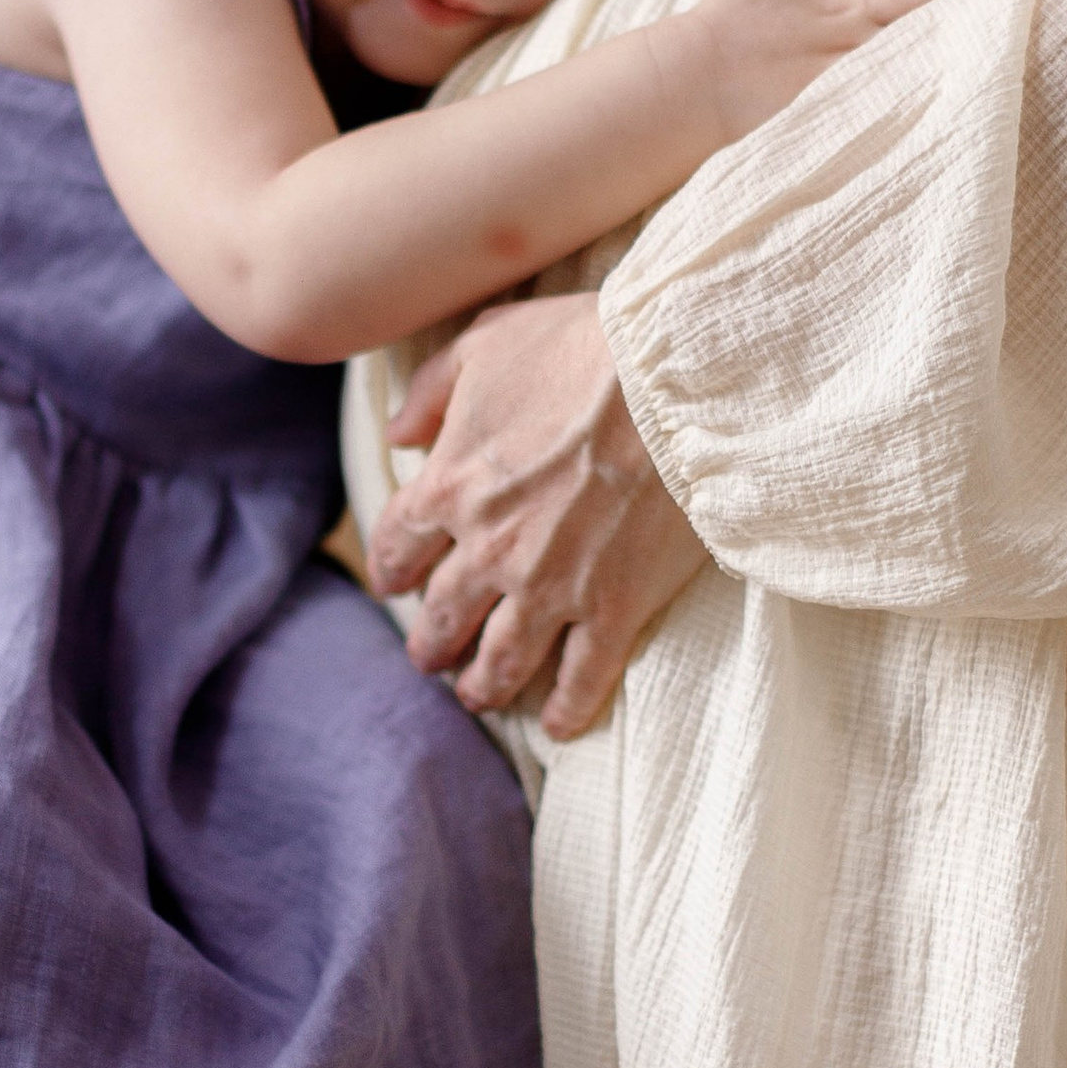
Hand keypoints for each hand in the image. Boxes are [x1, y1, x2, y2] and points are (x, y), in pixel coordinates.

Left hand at [366, 296, 707, 739]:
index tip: (395, 585)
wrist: (674, 377)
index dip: (392, 569)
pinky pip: (582, 677)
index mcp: (450, 485)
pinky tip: (557, 724)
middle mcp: (488, 549)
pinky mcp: (613, 607)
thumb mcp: (486, 343)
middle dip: (432, 643)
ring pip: (503, 658)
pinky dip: (565, 708)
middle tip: (431, 660)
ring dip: (484, 684)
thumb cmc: (582, 345)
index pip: (398, 545)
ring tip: (479, 695)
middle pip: (444, 615)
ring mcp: (551, 586)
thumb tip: (397, 434)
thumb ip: (431, 390)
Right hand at [681, 0, 987, 138]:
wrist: (684, 93)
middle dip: (978, 33)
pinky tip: (960, 131)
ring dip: (959, 80)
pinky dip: (921, 127)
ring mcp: (847, 98)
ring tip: (1017, 74)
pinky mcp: (835, 134)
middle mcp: (852, 55)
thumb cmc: (726, 31)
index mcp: (843, 12)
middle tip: (1036, 22)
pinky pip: (889, 130)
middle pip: (930, 42)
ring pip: (916, 88)